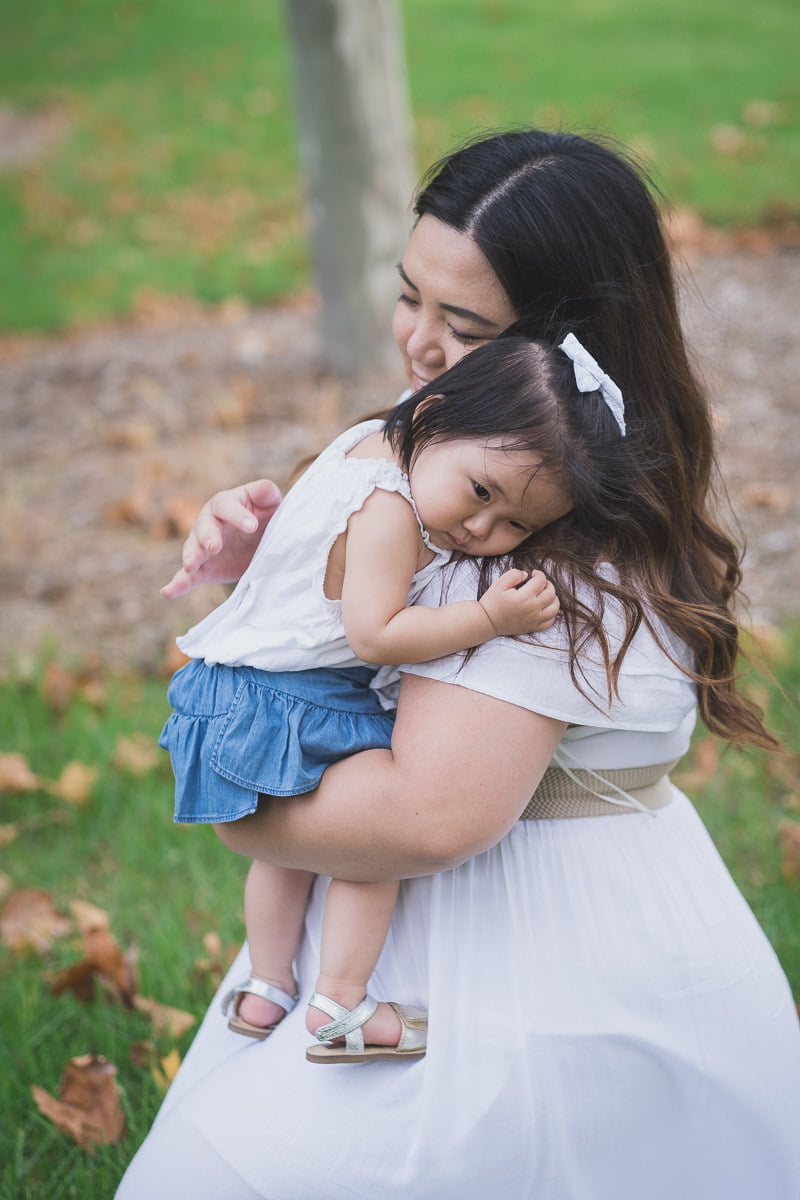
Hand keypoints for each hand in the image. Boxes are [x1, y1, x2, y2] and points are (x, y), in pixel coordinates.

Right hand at [161, 479, 281, 597]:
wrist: (260, 542)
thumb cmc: (264, 516)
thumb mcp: (269, 504)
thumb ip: (266, 493)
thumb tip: (265, 488)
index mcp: (225, 504)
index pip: (227, 506)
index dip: (238, 515)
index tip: (252, 526)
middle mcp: (208, 523)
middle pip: (204, 527)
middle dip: (208, 536)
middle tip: (214, 546)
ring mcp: (202, 546)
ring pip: (192, 549)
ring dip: (191, 557)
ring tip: (191, 566)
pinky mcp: (203, 568)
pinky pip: (187, 576)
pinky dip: (178, 584)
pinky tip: (168, 592)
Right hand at [478, 569, 559, 636]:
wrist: (487, 621)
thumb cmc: (492, 602)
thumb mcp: (499, 584)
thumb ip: (513, 575)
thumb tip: (526, 574)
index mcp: (524, 597)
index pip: (541, 581)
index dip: (539, 574)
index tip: (533, 573)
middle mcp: (532, 609)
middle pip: (551, 593)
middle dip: (548, 584)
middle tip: (540, 582)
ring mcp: (534, 620)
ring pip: (554, 608)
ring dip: (553, 598)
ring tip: (546, 593)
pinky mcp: (532, 627)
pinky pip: (550, 622)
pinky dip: (552, 614)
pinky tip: (545, 608)